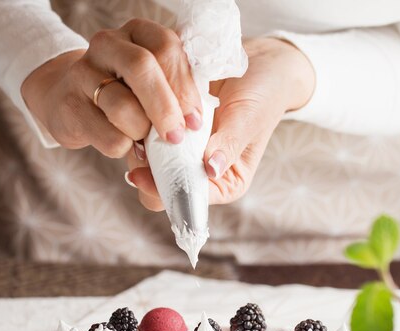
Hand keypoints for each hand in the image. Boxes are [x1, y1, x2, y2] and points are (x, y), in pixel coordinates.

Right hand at [21, 19, 201, 156]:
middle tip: (175, 137)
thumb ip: (175, 96)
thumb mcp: (154, 87)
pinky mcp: (70, 106)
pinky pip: (109, 137)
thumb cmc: (125, 97)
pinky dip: (123, 148)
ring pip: (123, 107)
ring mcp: (84, 72)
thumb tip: (196, 129)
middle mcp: (108, 45)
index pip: (167, 48)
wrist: (69, 101)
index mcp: (138, 34)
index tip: (195, 122)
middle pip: (141, 68)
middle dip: (164, 109)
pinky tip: (123, 145)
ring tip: (142, 141)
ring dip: (141, 133)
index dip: (185, 89)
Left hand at [127, 37, 314, 209]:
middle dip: (146, 167)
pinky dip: (140, 119)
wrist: (261, 60)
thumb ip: (228, 145)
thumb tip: (211, 169)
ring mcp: (182, 150)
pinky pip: (146, 130)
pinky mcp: (170, 127)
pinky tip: (139, 102)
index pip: (188, 200)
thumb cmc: (263, 96)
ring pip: (148, 158)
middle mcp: (198, 172)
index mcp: (222, 184)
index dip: (162, 191)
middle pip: (161, 184)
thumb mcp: (249, 119)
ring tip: (137, 118)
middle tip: (136, 143)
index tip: (142, 175)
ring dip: (138, 141)